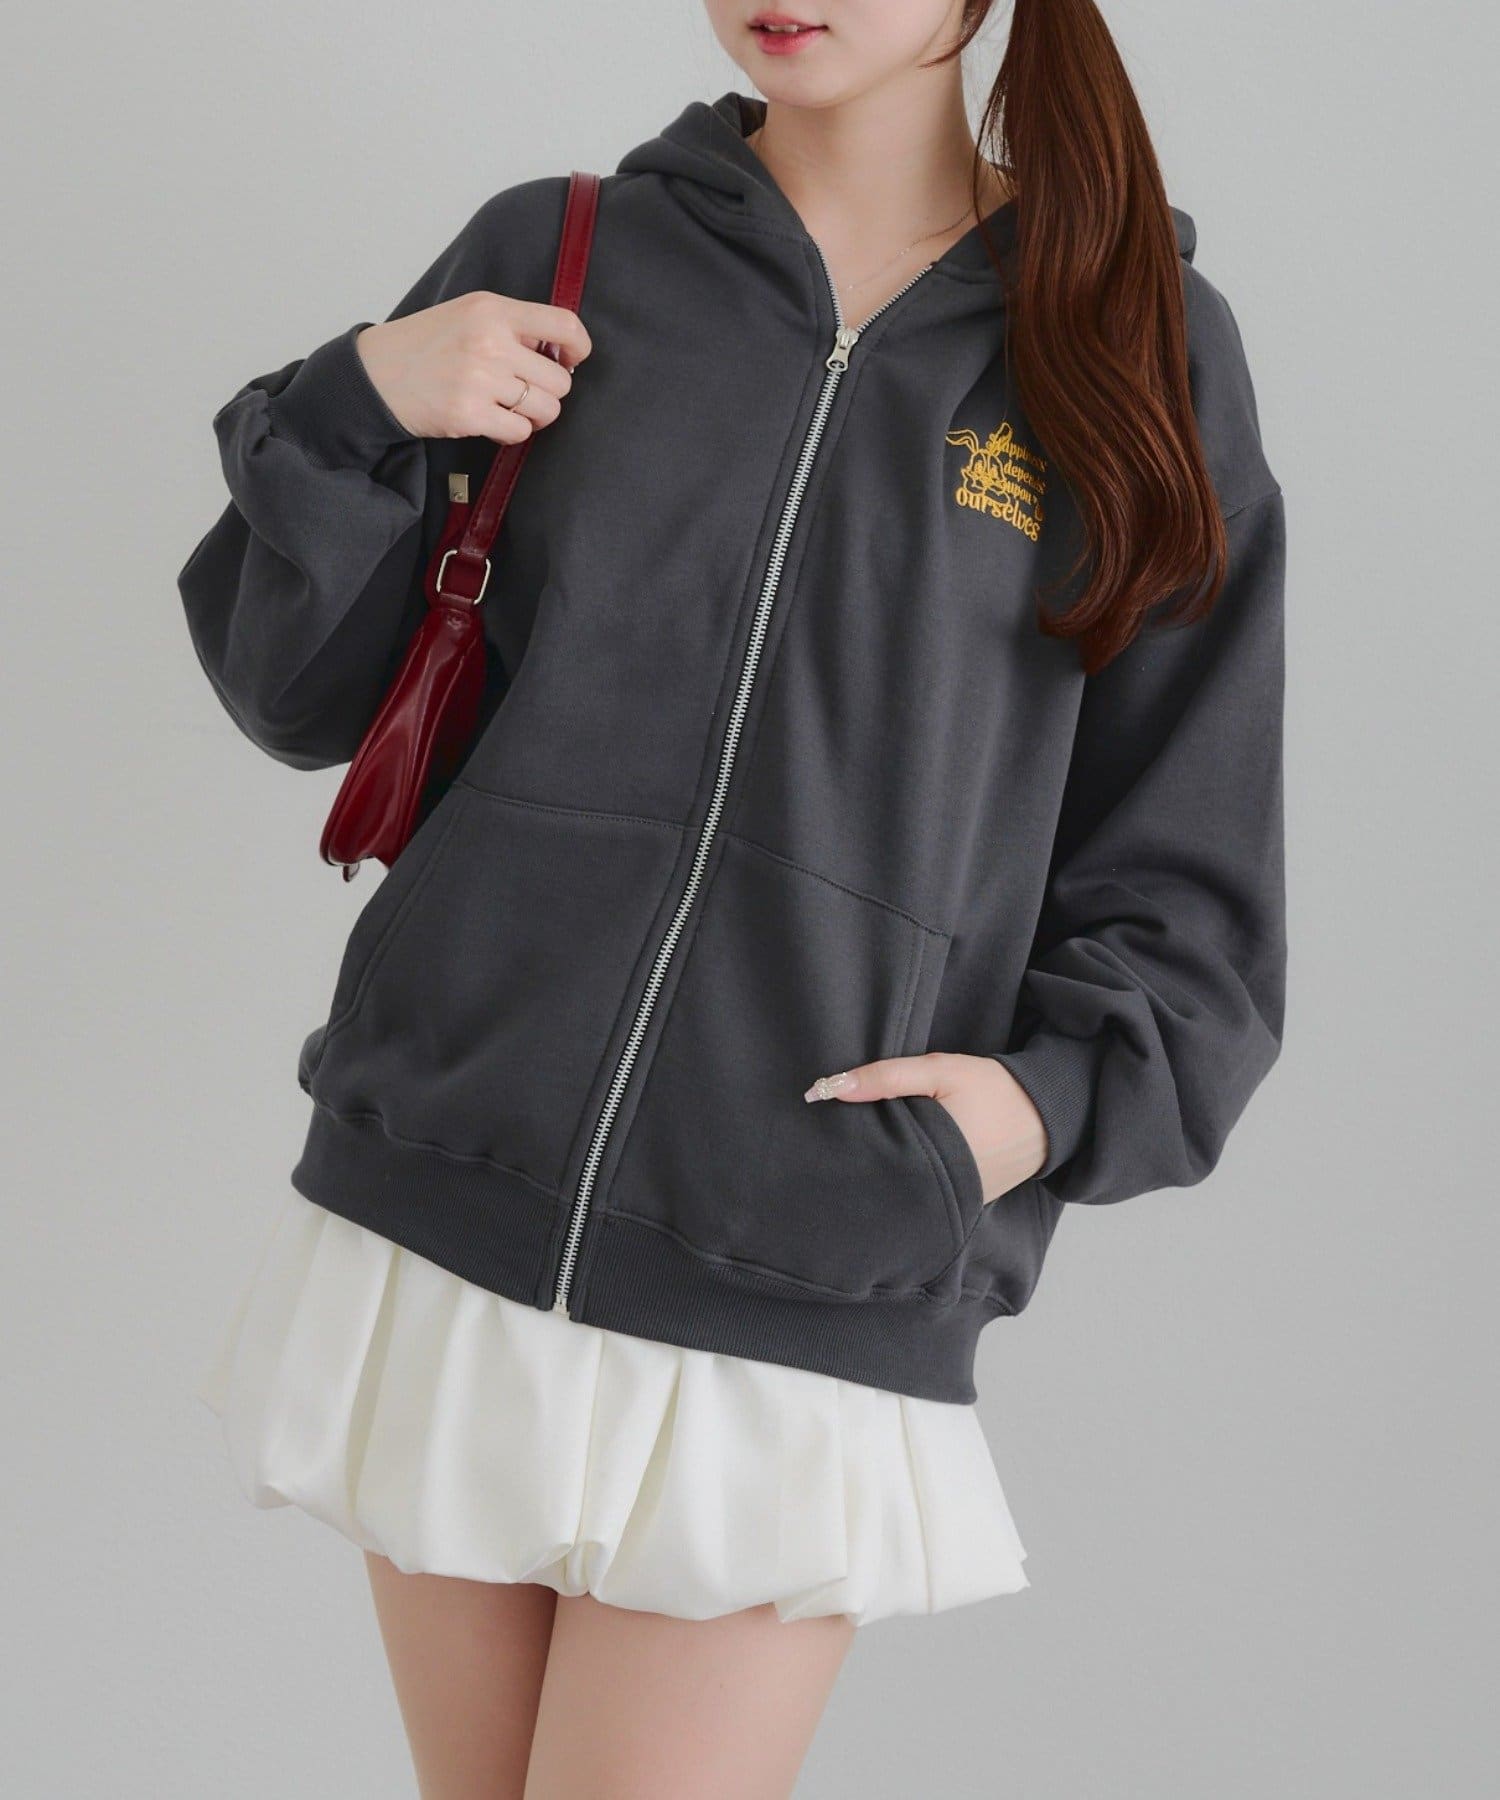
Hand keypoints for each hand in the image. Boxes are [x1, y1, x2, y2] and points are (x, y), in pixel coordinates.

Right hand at [355, 290, 592, 445]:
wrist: (376, 373)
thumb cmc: (424, 345)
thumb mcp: (467, 314)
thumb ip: (511, 326)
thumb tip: (559, 352)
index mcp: (492, 310)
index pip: (563, 324)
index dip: (578, 347)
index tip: (571, 360)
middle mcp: (489, 342)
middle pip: (559, 380)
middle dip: (548, 392)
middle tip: (524, 391)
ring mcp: (479, 379)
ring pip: (545, 409)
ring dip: (534, 415)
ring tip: (509, 408)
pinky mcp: (469, 414)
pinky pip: (519, 431)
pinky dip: (512, 432)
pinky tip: (492, 421)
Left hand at [803, 1052, 1047, 1203]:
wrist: (1049, 1113)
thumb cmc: (995, 1089)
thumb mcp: (941, 1071)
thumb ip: (887, 1077)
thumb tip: (830, 1087)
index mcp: (934, 1159)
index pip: (874, 1161)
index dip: (848, 1150)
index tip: (821, 1136)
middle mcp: (944, 1190)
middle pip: (885, 1181)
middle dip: (862, 1165)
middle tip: (833, 1148)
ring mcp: (957, 1202)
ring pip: (905, 1190)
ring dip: (887, 1174)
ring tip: (860, 1156)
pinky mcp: (968, 1203)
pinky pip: (928, 1194)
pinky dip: (913, 1179)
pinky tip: (899, 1164)